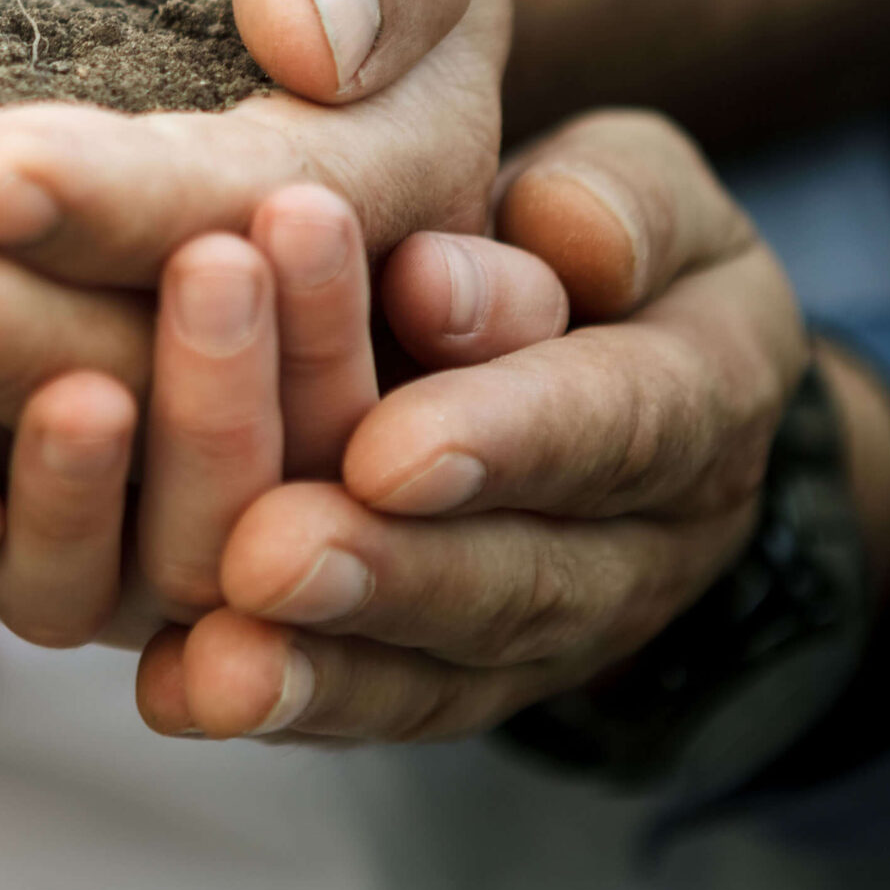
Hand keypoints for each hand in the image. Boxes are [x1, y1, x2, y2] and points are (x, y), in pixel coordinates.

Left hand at [135, 112, 807, 742]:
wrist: (605, 348)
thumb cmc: (589, 233)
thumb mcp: (639, 182)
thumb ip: (614, 202)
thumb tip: (555, 233)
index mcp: (705, 390)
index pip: (615, 424)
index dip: (503, 443)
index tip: (384, 451)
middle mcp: (646, 541)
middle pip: (521, 577)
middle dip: (389, 574)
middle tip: (267, 557)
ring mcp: (556, 629)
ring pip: (446, 667)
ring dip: (325, 663)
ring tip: (218, 654)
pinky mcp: (461, 674)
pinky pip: (384, 706)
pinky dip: (288, 707)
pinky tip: (184, 693)